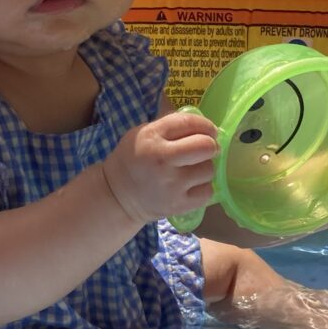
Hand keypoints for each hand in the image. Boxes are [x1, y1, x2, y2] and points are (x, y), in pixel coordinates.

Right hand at [102, 111, 217, 223]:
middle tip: (205, 149)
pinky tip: (190, 185)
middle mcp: (162, 160)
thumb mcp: (142, 133)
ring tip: (191, 169)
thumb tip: (201, 122)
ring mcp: (172, 185)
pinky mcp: (179, 205)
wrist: (117, 196)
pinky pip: (207, 191)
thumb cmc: (133, 159)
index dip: (205, 125)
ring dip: (204, 167)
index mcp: (152, 137)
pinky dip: (202, 187)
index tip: (208, 130)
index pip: (189, 123)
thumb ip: (170, 125)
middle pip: (206, 146)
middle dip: (210, 145)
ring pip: (209, 169)